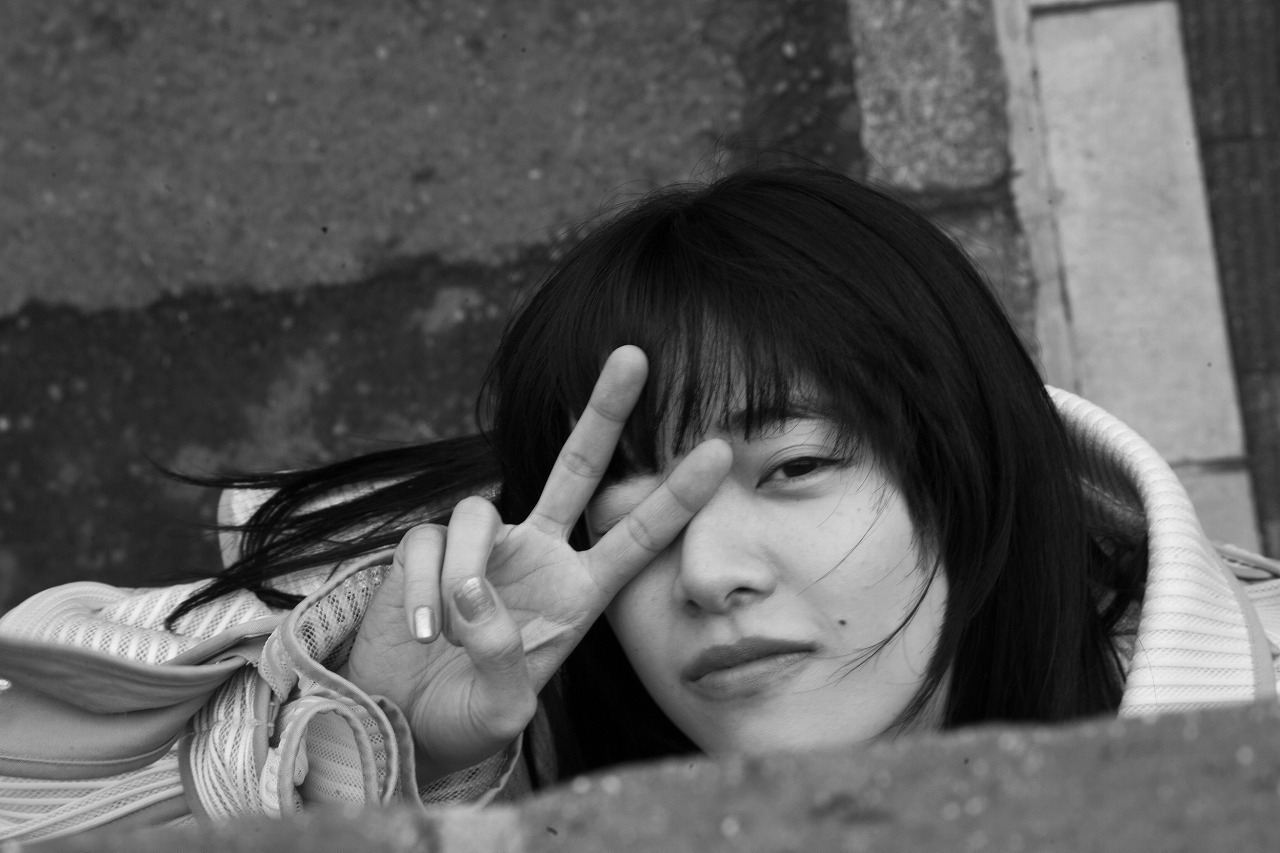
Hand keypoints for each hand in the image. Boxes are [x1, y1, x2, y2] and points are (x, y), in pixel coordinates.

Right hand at [341, 346, 731, 781]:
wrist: (401, 725)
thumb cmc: (465, 718)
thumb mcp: (502, 713)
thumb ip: (505, 667)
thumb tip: (478, 601)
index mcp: (577, 593)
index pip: (635, 537)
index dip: (676, 497)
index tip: (720, 451)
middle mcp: (537, 556)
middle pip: (578, 467)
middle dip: (604, 411)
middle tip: (633, 354)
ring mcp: (482, 548)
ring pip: (479, 515)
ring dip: (464, 574)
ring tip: (451, 632)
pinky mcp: (424, 548)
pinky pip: (425, 544)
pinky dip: (421, 587)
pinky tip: (420, 630)